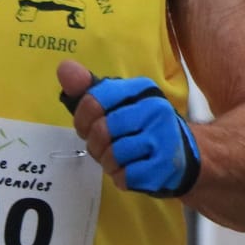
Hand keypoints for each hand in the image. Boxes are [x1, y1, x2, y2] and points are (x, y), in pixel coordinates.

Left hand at [57, 60, 200, 197]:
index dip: (82, 120)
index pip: (94, 101)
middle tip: (104, 148)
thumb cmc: (141, 127)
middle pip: (102, 130)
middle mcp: (155, 109)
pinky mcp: (165, 166)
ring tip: (118, 160)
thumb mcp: (117, 104)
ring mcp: (163, 138)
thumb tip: (64, 68)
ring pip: (113, 155)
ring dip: (108, 163)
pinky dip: (121, 177)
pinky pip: (126, 176)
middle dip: (95, 145)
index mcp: (140, 89)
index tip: (87, 128)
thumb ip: (88, 89)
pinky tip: (131, 171)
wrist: (181, 155)